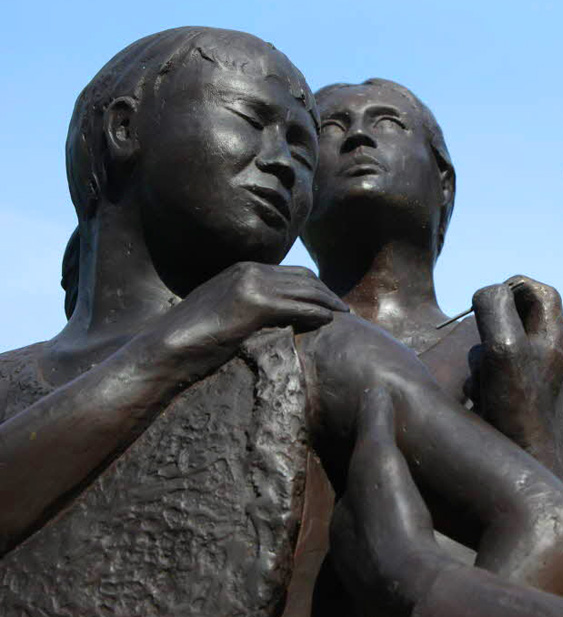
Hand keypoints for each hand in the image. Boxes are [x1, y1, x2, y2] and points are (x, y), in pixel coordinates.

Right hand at [138, 262, 347, 378]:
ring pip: (306, 290)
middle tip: (342, 306)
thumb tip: (262, 316)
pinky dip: (318, 313)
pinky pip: (299, 307)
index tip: (327, 299)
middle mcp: (249, 271)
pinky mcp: (256, 306)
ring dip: (328, 302)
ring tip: (343, 314)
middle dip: (326, 291)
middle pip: (304, 277)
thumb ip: (243, 304)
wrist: (165, 347)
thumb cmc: (190, 336)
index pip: (290, 272)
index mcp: (242, 270)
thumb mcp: (219, 309)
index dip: (313, 285)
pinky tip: (329, 322)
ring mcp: (253, 286)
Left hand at [329, 390, 449, 616]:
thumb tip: (374, 388)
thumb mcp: (383, 461)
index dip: (376, 477)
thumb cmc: (397, 521)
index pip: (357, 493)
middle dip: (386, 515)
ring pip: (386, 560)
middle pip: (369, 528)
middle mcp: (349, 561)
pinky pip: (407, 585)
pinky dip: (418, 573)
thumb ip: (376, 424)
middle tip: (416, 503)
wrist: (416, 593)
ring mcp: (371, 591)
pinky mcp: (400, 613)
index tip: (398, 467)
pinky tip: (441, 568)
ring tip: (431, 535)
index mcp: (343, 523)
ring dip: (403, 548)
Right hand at [466, 276, 562, 454]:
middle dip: (490, 324)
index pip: (540, 291)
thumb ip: (496, 308)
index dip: (513, 287)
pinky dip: (480, 379)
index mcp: (555, 337)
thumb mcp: (504, 345)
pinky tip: (482, 397)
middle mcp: (547, 352)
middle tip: (485, 342)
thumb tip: (488, 291)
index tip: (491, 304)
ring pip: (496, 343)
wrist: (519, 457)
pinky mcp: (513, 392)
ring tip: (485, 380)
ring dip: (481, 356)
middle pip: (516, 314)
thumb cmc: (515, 403)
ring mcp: (530, 373)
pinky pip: (490, 371)